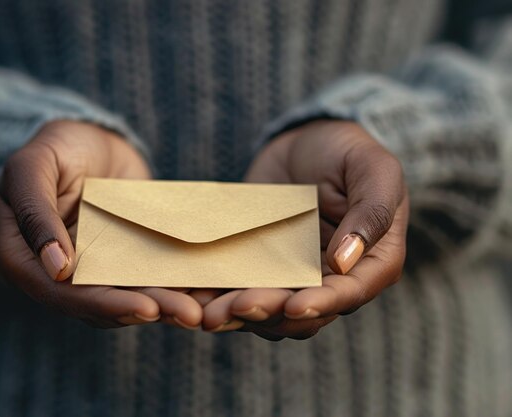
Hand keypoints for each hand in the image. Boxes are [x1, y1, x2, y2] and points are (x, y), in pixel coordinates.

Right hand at [0, 120, 201, 328]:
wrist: (90, 139)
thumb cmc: (55, 147)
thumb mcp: (33, 168)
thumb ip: (36, 214)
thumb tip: (57, 270)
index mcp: (26, 260)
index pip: (62, 294)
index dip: (104, 304)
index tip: (145, 308)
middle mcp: (60, 274)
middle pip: (102, 303)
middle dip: (146, 310)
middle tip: (188, 314)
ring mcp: (95, 268)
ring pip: (127, 296)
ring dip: (164, 305)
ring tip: (199, 310)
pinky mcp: (124, 259)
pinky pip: (147, 276)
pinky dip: (171, 285)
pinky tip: (201, 289)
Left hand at [198, 120, 408, 339]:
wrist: (307, 142)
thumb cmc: (349, 152)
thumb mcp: (374, 169)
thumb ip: (371, 212)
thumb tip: (344, 263)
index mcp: (370, 264)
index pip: (347, 294)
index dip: (320, 304)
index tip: (293, 306)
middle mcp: (330, 280)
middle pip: (302, 313)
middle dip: (269, 313)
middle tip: (237, 307)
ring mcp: (293, 276)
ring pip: (268, 310)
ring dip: (239, 314)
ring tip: (210, 312)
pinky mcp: (260, 266)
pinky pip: (241, 287)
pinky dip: (220, 297)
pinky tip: (196, 297)